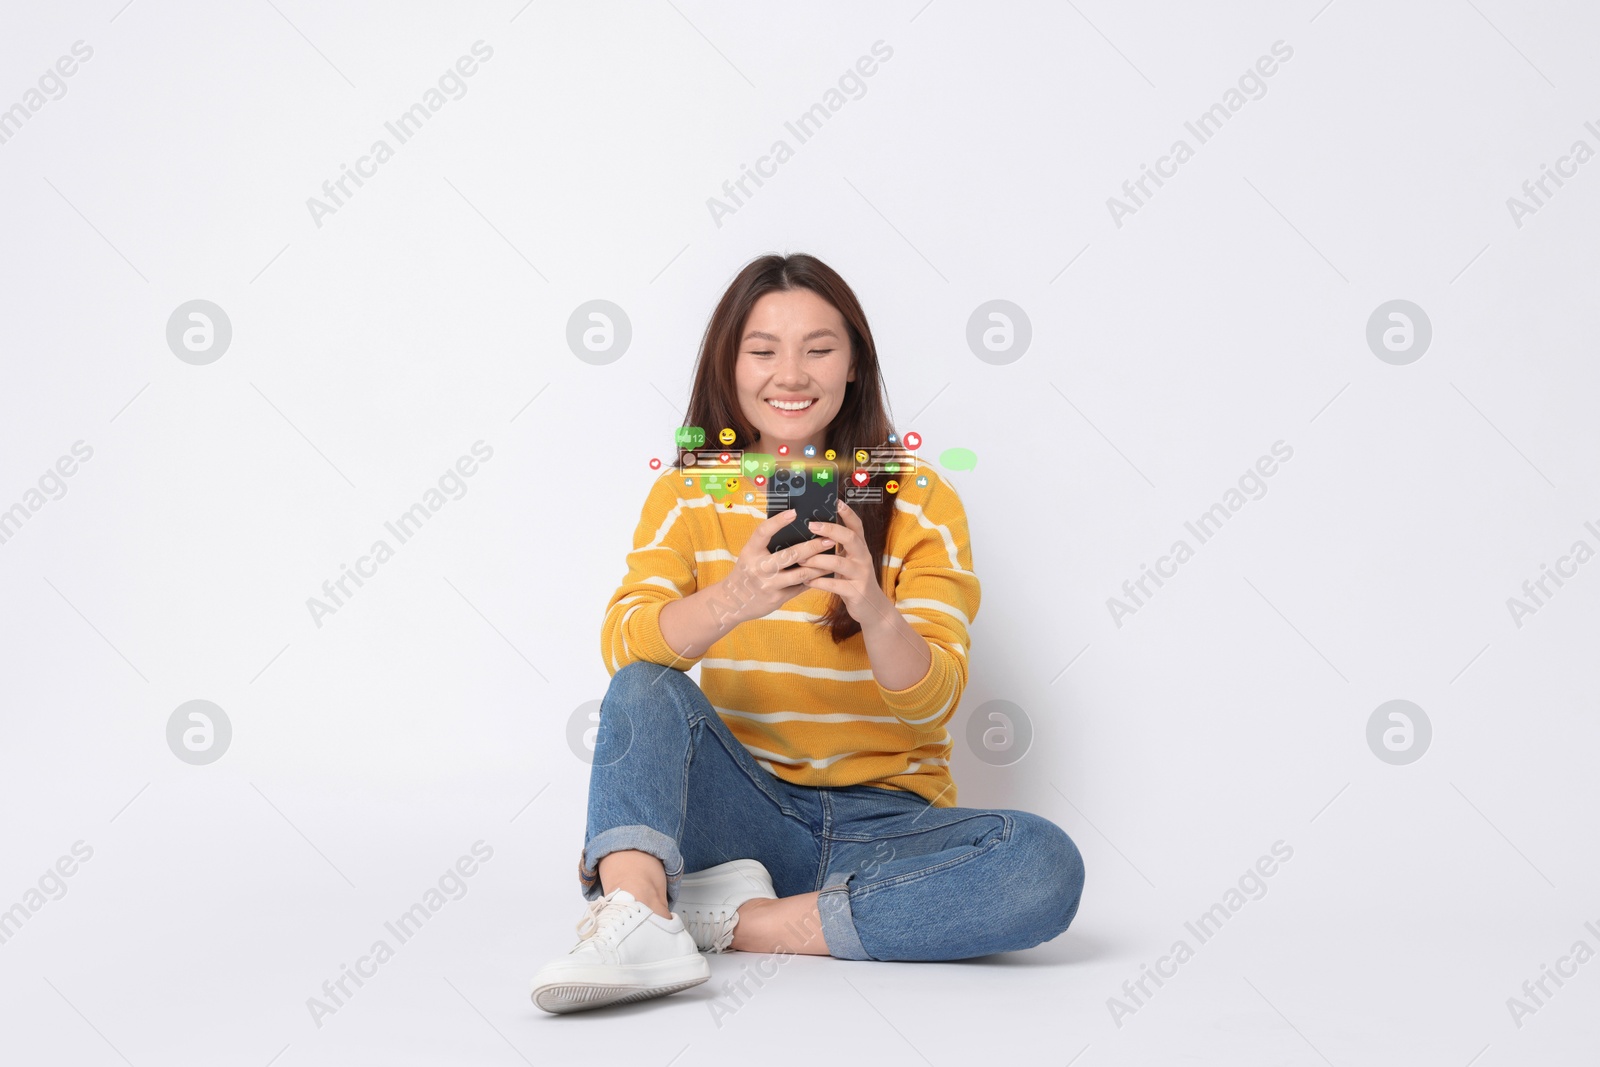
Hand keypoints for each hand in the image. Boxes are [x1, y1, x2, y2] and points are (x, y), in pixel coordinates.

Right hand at [714, 509, 838, 624]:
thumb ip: (767, 544)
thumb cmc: (746, 572)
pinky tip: (825, 572)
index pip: (763, 532)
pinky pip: (800, 587)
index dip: (778, 521)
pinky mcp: (777, 598)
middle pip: (790, 555)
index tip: (794, 512)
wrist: (733, 602)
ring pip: (801, 574)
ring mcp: (768, 584)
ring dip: (819, 565)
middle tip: (829, 539)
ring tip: (833, 557)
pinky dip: (813, 579)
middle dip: (813, 547)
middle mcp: (759, 568)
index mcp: (750, 552)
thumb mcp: (750, 555)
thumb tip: (792, 525)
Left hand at [801, 499, 895, 628]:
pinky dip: (819, 582)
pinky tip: (806, 581)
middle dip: (831, 530)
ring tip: (801, 558)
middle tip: (811, 525)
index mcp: (860, 548)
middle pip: (851, 538)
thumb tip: (814, 530)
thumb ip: (838, 547)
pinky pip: (835, 585)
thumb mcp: (849, 561)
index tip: (835, 501)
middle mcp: (863, 558)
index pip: (857, 526)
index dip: (847, 513)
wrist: (871, 608)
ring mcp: (861, 575)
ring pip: (839, 563)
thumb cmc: (854, 580)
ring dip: (817, 559)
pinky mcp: (856, 592)